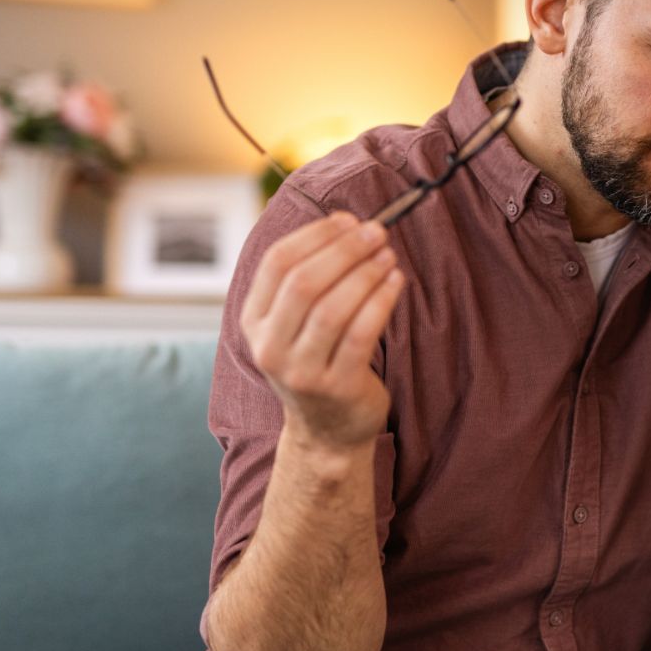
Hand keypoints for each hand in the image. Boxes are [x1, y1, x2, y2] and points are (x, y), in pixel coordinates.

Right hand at [241, 211, 405, 451]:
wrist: (327, 430)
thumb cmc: (318, 360)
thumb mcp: (295, 323)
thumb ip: (309, 276)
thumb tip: (345, 222)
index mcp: (253, 322)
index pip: (277, 263)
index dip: (315, 235)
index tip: (348, 220)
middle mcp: (270, 347)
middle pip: (304, 282)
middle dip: (344, 250)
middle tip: (377, 232)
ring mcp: (301, 371)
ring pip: (333, 308)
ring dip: (365, 273)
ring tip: (388, 255)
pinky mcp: (336, 386)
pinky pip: (361, 332)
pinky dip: (381, 300)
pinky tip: (396, 281)